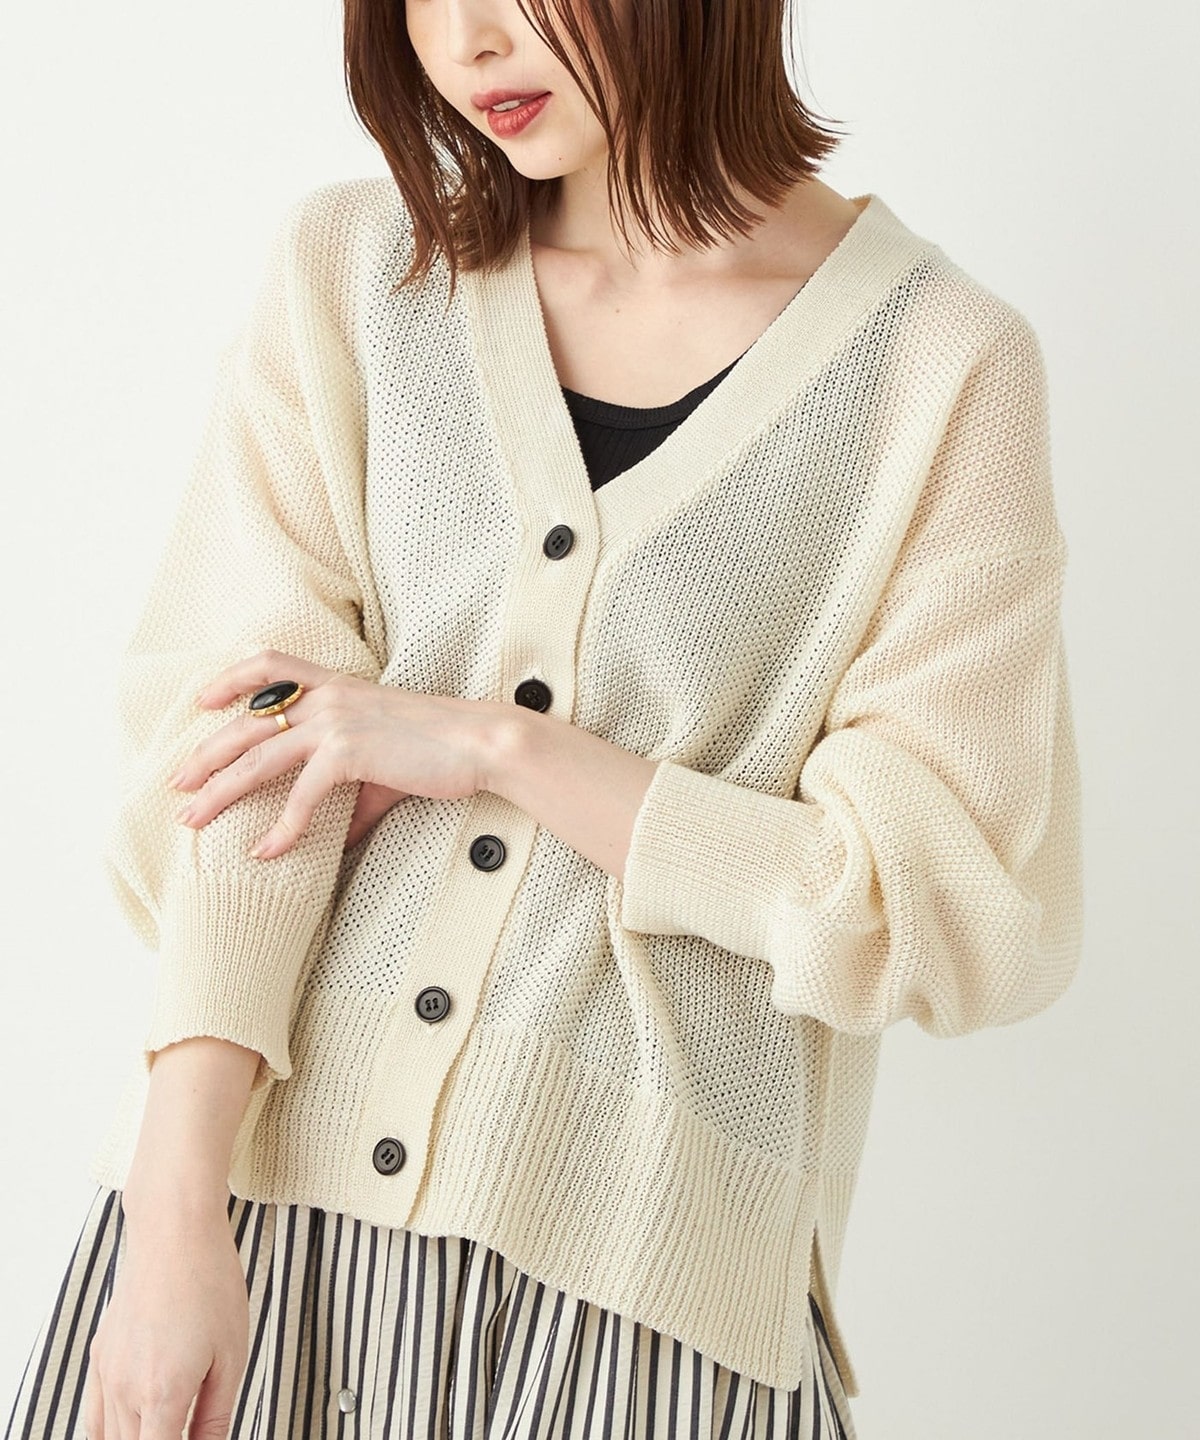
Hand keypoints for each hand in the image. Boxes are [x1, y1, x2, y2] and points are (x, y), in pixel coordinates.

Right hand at [82, 1207, 248, 1439]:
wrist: (175, 1232)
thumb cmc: (210, 1282)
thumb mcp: (232, 1354)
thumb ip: (217, 1415)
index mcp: (162, 1394)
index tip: (194, 1439)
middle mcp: (126, 1389)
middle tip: (189, 1430)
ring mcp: (107, 1373)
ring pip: (110, 1438)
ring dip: (137, 1439)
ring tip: (170, 1423)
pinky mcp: (100, 1356)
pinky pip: (96, 1414)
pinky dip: (112, 1431)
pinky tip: (138, 1422)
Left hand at [169, 650, 508, 858]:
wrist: (481, 743)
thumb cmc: (440, 750)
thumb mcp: (385, 766)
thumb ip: (351, 797)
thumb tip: (332, 841)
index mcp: (337, 686)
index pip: (271, 665)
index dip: (230, 679)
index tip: (203, 701)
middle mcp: (328, 697)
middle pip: (246, 720)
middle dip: (205, 753)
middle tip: (177, 783)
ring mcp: (336, 722)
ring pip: (257, 756)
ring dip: (219, 790)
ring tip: (192, 818)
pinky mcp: (349, 752)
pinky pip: (300, 795)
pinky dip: (280, 828)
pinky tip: (265, 850)